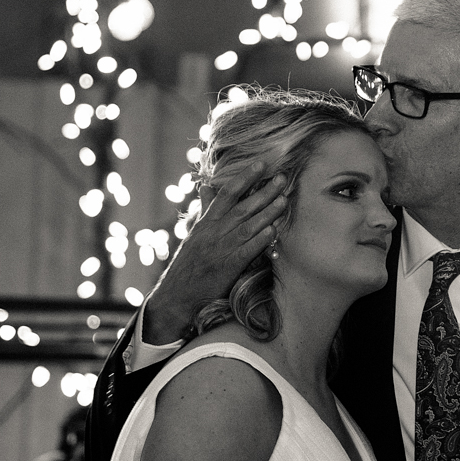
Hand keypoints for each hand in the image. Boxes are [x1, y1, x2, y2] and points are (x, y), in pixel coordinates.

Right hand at [142, 162, 286, 344]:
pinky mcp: (227, 267)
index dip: (245, 178)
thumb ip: (205, 209)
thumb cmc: (187, 264)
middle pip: (242, 207)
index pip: (227, 193)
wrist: (176, 296)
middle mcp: (214, 232)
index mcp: (206, 222)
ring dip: (267, 213)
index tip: (262, 164)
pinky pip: (246, 251)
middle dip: (264, 192)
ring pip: (247, 226)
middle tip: (283, 178)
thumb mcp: (194, 232)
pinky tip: (273, 231)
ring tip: (284, 200)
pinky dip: (259, 240)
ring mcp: (221, 249)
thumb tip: (208, 187)